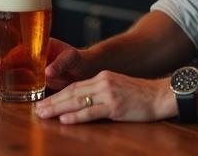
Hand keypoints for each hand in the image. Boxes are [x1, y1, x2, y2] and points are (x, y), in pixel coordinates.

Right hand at [0, 38, 93, 89]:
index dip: (11, 53)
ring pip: (19, 67)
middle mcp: (38, 54)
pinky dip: (17, 82)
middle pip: (18, 57)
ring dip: (9, 72)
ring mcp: (37, 65)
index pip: (24, 47)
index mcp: (44, 44)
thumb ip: (61, 63)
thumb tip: (47, 72)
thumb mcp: (72, 59)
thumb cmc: (81, 60)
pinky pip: (25, 78)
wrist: (87, 71)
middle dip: (6, 62)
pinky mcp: (39, 77)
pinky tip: (10, 88)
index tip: (2, 61)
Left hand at [35, 70, 175, 123]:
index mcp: (103, 77)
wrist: (160, 95)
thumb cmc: (141, 94)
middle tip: (37, 109)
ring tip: (44, 114)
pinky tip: (65, 120)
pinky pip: (92, 112)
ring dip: (58, 108)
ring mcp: (109, 94)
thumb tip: (83, 101)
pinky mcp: (115, 106)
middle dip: (52, 101)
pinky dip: (77, 116)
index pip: (75, 86)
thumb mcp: (118, 86)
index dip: (57, 94)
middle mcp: (103, 82)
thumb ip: (101, 91)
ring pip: (78, 101)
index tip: (44, 102)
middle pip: (72, 92)